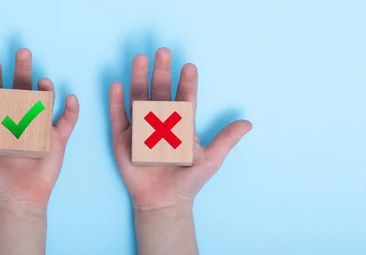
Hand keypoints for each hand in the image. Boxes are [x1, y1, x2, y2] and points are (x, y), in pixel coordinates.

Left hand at [0, 48, 79, 209]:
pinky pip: (66, 121)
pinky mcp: (56, 140)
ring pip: (44, 103)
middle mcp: (20, 121)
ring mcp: (40, 129)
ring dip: (45, 90)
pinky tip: (69, 98)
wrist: (17, 199)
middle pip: (22, 91)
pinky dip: (71, 110)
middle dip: (22, 72)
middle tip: (23, 53)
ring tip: (42, 82)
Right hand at [108, 47, 251, 210]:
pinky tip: (117, 85)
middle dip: (161, 72)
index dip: (187, 83)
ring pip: (139, 98)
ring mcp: (141, 127)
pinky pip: (119, 117)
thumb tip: (248, 123)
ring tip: (139, 59)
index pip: (185, 97)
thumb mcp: (211, 159)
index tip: (190, 67)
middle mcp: (160, 120)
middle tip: (163, 52)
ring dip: (138, 79)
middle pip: (160, 91)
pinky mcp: (123, 138)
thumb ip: (226, 140)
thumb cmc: (189, 180)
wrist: (164, 201)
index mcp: (181, 123)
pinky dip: (117, 102)